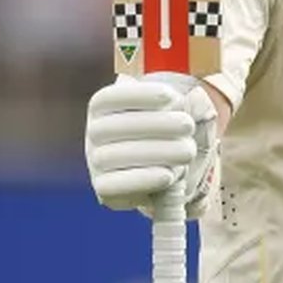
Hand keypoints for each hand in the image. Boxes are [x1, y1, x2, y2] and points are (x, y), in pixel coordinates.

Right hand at [86, 72, 217, 215]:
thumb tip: (188, 101)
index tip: (171, 96)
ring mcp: (94, 160)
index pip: (109, 98)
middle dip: (157, 124)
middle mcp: (93, 132)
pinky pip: (113, 185)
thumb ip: (173, 105)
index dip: (139, 95)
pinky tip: (168, 175)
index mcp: (102, 108)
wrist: (156, 167)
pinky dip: (142, 180)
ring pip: (114, 156)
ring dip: (156, 153)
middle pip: (116, 127)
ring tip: (188, 152)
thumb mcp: (166, 112)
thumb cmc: (163, 131)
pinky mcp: (102, 187)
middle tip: (189, 125)